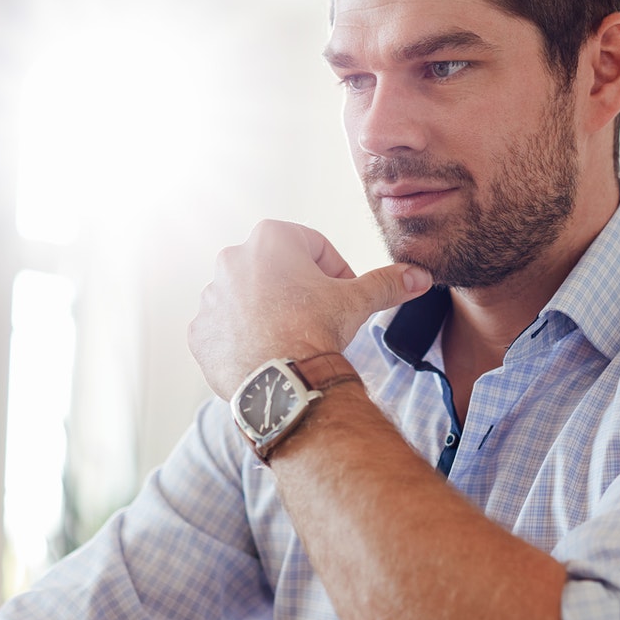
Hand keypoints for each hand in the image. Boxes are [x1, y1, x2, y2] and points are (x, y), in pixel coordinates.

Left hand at [189, 220, 432, 397]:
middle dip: (299, 290)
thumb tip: (420, 276)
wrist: (282, 382)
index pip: (313, 246)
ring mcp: (211, 296)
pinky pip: (225, 329)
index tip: (342, 295)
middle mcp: (232, 258)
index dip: (335, 271)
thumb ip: (386, 283)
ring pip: (249, 298)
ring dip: (269, 313)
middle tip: (319, 318)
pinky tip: (267, 355)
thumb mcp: (357, 301)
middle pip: (278, 270)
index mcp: (270, 238)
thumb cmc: (315, 331)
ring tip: (292, 340)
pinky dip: (244, 339)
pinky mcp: (199, 331)